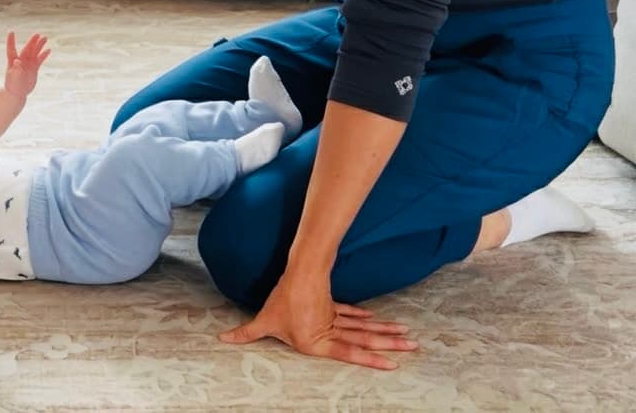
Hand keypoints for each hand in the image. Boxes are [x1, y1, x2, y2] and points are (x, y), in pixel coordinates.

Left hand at [3, 32, 50, 99]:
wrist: (17, 93)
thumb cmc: (13, 86)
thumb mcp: (13, 77)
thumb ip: (16, 69)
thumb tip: (17, 60)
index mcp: (12, 61)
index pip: (11, 49)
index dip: (11, 41)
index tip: (11, 32)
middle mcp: (21, 60)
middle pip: (27, 49)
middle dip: (32, 42)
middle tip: (37, 35)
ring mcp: (28, 64)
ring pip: (34, 52)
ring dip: (39, 45)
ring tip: (45, 38)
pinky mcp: (34, 68)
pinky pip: (39, 60)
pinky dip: (43, 55)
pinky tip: (48, 50)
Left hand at [220, 269, 416, 369]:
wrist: (297, 272)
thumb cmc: (281, 300)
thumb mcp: (264, 321)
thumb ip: (246, 334)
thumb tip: (222, 339)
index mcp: (318, 341)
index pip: (349, 351)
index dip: (371, 359)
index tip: (393, 363)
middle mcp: (330, 330)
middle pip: (364, 338)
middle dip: (389, 343)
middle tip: (413, 346)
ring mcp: (334, 317)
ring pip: (364, 327)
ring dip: (385, 331)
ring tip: (407, 335)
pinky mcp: (332, 306)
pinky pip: (352, 314)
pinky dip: (365, 318)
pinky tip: (377, 321)